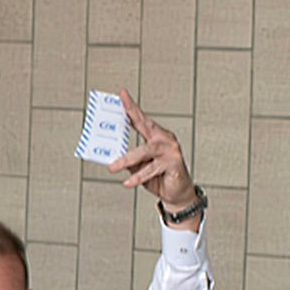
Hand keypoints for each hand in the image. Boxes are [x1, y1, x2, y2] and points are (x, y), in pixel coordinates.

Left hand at [107, 90, 196, 210]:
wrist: (178, 194)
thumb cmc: (160, 177)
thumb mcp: (140, 167)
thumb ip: (129, 159)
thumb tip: (112, 156)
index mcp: (157, 136)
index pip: (142, 119)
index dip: (131, 107)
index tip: (122, 95)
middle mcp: (165, 139)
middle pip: (145, 126)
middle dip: (131, 115)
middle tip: (118, 113)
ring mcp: (170, 150)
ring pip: (145, 150)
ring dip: (127, 159)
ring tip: (113, 167)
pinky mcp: (174, 163)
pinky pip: (152, 169)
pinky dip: (138, 176)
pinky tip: (128, 182)